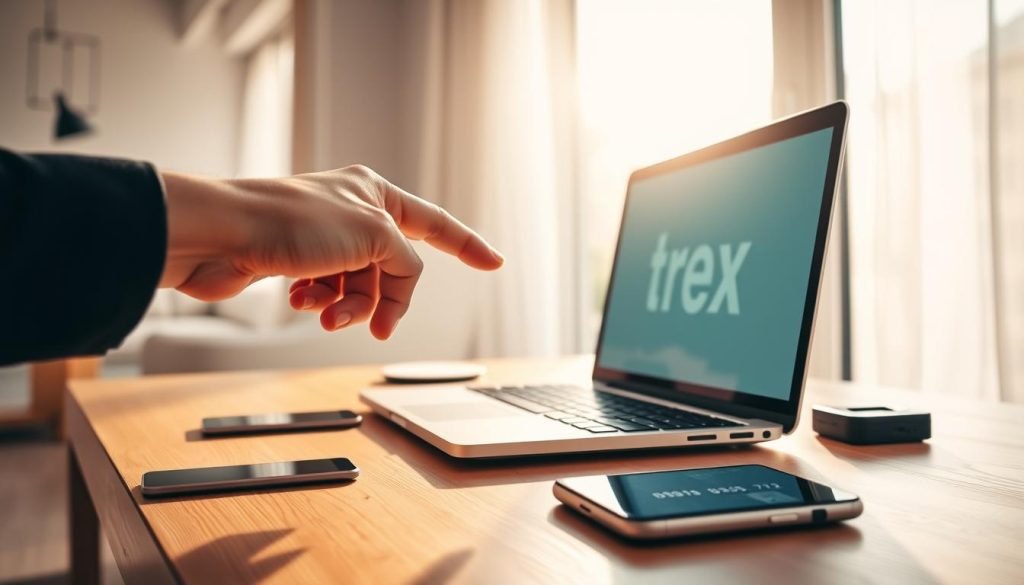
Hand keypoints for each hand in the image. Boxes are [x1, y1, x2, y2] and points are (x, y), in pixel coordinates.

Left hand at [159, 165, 502, 338]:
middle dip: (383, 300)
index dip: (467, 246)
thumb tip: (395, 290)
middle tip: (375, 327)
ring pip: (360, 288)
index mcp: (375, 193)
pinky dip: (319, 302)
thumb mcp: (372, 235)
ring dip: (347, 306)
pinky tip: (299, 298)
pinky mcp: (296, 262)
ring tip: (322, 310)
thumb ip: (404, 261)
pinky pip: (328, 294)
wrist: (219, 236)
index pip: (435, 225)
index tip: (494, 262)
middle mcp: (353, 213)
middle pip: (393, 269)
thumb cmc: (289, 222)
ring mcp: (324, 239)